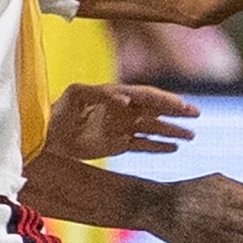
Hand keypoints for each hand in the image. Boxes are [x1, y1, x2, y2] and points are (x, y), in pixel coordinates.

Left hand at [45, 81, 196, 161]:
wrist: (47, 136)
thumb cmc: (59, 110)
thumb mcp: (77, 95)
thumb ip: (101, 94)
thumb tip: (125, 99)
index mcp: (116, 95)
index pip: (145, 95)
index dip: (162, 99)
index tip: (178, 105)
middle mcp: (123, 110)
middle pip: (155, 109)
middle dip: (175, 111)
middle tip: (195, 113)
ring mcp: (122, 128)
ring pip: (153, 128)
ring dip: (172, 131)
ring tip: (191, 135)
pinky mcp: (118, 145)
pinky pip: (143, 146)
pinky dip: (158, 147)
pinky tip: (174, 148)